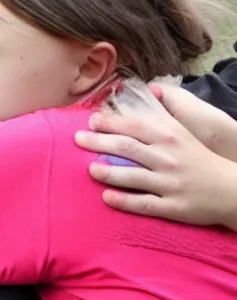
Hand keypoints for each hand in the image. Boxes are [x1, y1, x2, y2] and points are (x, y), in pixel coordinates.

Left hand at [74, 87, 236, 228]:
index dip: (112, 123)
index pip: (136, 126)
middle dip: (100, 142)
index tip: (91, 121)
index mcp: (170, 137)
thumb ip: (159, 118)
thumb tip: (143, 93)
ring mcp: (170, 184)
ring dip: (109, 172)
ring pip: (134, 176)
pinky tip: (106, 197)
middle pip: (129, 148)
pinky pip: (144, 204)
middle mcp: (168, 159)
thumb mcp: (182, 133)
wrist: (231, 189)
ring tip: (90, 169)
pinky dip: (124, 201)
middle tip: (78, 139)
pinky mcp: (172, 207)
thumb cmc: (197, 158)